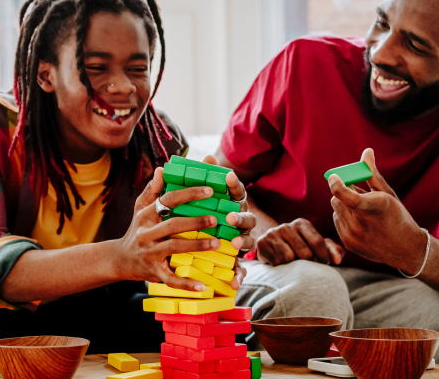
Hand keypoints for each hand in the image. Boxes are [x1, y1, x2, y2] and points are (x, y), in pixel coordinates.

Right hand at [113, 167, 222, 291]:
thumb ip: (152, 190)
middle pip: (173, 224)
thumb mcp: (141, 209)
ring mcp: (150, 253)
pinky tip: (203, 286)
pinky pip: (171, 279)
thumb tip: (162, 169)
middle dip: (195, 221)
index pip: (168, 200)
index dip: (189, 194)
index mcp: (147, 215)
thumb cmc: (137, 229)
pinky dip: (187, 284)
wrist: (120, 259)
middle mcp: (147, 233)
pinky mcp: (154, 272)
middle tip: (216, 219)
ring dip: (196, 246)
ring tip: (216, 244)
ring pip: (175, 248)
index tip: (209, 190)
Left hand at [200, 156, 256, 289]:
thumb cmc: (196, 218)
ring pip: (248, 242)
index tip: (227, 176)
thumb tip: (206, 157)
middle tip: (229, 216)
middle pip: (247, 218)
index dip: (233, 184)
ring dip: (243, 242)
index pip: (236, 192)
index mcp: (229, 205)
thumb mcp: (193, 201)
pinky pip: (240, 269)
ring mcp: (238, 242)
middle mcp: (238, 223)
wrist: (190, 249)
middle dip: (240, 217)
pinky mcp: (234, 261)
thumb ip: (200, 180)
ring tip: (234, 244)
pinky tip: (234, 282)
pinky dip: (239, 276)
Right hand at [255, 218, 344, 266]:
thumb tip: (338, 260)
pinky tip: (281, 263)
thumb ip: (332, 250)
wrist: (272, 247)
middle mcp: (286, 226)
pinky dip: (281, 267)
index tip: (326, 264)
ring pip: (289, 258)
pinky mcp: (262, 243)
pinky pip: (276, 261)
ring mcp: (273, 233)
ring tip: (293, 264)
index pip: (318, 241)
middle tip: (307, 265)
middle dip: (309, 263)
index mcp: (302, 223)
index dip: (324, 256)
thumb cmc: (300, 248)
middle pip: (305, 253)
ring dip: (293, 266)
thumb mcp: (317, 247)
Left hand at [329, 148, 425, 271]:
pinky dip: (344, 218)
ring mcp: (354, 235)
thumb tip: (366, 152)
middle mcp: (363, 222)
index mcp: (376, 206)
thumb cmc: (398, 216)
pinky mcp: (348, 243)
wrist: (406, 250)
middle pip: (337, 198)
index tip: (333, 177)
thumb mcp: (388, 194)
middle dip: (344, 193)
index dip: (337, 186)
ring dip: (344, 205)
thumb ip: (372, 174)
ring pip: (335, 209)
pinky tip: (361, 223)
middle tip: (359, 195)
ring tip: (363, 211)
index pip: (349, 197)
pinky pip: (336, 221)